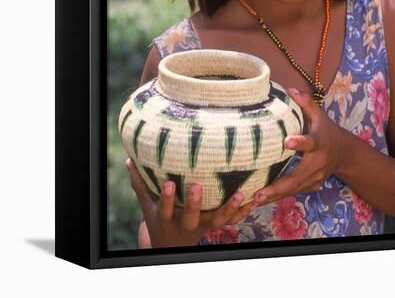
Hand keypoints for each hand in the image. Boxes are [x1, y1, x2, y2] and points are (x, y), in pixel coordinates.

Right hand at [126, 158, 256, 247]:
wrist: (171, 245)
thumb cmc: (158, 217)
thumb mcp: (146, 203)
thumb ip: (140, 182)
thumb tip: (130, 158)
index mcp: (167, 218)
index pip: (165, 208)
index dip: (167, 198)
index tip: (169, 183)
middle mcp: (185, 224)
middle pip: (191, 217)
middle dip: (194, 203)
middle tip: (198, 186)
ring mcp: (203, 226)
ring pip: (218, 221)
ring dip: (230, 208)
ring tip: (240, 194)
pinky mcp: (215, 225)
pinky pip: (232, 220)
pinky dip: (244, 211)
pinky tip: (255, 198)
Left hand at [253, 88, 347, 205]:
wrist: (345, 153)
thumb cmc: (326, 130)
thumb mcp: (319, 114)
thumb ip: (306, 102)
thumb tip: (290, 89)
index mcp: (319, 142)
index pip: (310, 142)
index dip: (300, 143)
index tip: (287, 141)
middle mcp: (318, 163)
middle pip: (298, 177)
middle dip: (278, 186)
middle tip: (259, 193)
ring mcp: (315, 178)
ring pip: (294, 189)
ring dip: (274, 196)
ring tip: (254, 200)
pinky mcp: (312, 186)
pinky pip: (293, 192)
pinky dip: (278, 197)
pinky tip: (260, 200)